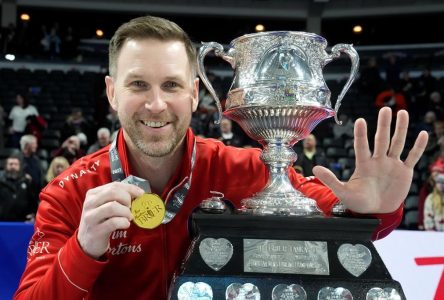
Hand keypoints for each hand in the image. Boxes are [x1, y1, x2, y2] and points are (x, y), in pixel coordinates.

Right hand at [77, 182, 143, 258]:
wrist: (88, 242)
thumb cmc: (101, 220)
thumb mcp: (105, 205)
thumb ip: (118, 197)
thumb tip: (139, 192)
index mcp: (93, 194)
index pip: (114, 185)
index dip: (130, 188)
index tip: (141, 193)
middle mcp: (89, 203)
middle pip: (113, 192)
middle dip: (127, 199)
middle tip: (130, 207)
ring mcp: (91, 217)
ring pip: (112, 207)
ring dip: (126, 212)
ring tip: (128, 217)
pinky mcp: (95, 231)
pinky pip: (113, 222)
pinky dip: (124, 222)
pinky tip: (125, 224)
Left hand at [313, 107, 428, 213]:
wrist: (375, 212)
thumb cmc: (358, 202)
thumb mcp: (343, 192)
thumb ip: (330, 180)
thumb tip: (314, 168)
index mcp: (363, 164)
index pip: (362, 146)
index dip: (361, 134)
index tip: (361, 120)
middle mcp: (378, 161)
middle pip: (381, 140)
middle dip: (384, 125)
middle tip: (385, 109)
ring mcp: (392, 165)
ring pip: (397, 143)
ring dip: (401, 129)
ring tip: (402, 113)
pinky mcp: (404, 172)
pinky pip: (412, 157)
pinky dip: (418, 147)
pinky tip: (423, 133)